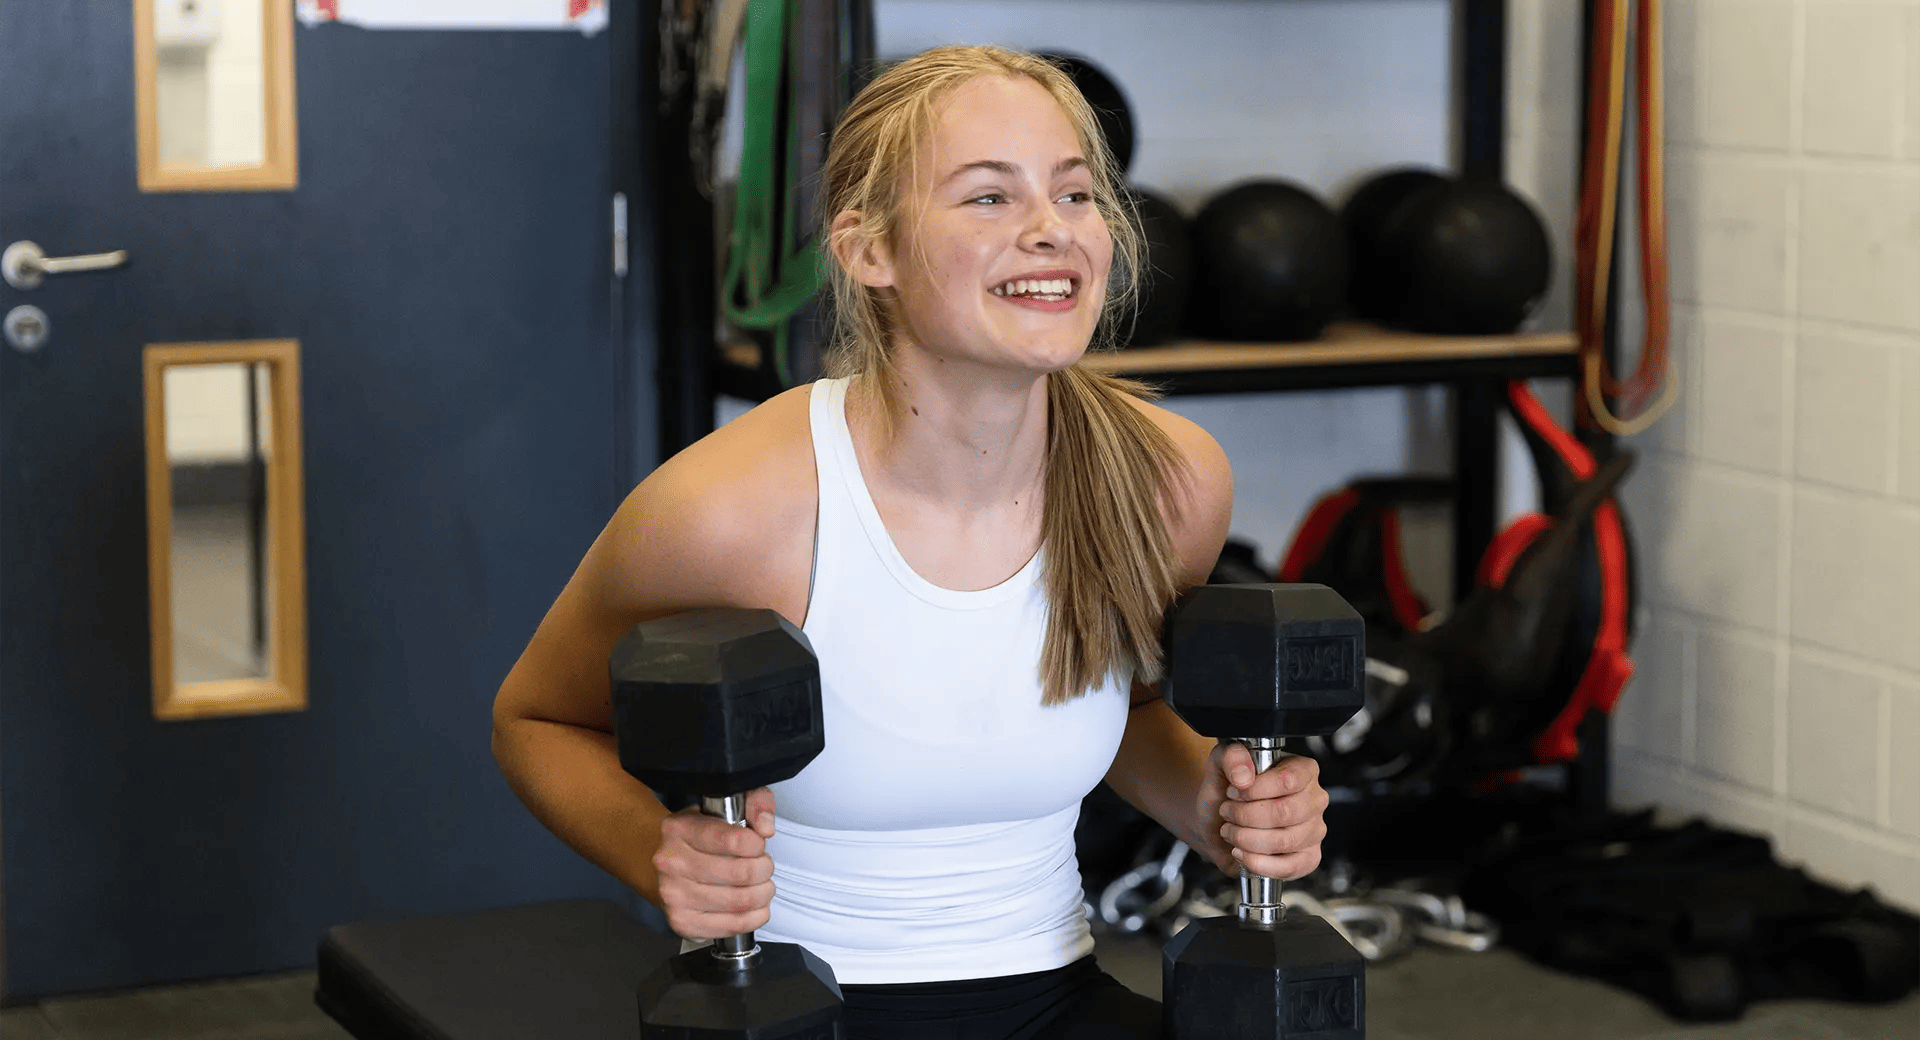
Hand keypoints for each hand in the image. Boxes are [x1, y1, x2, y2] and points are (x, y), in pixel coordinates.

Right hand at [652, 787, 777, 939]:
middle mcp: (672, 863)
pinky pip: (735, 924)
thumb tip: (765, 826)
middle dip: (764, 869)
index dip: (757, 844)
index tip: (757, 844)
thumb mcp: (723, 806)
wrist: (662, 866)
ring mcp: (674, 895)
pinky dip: (756, 915)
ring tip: (760, 884)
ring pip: (742, 900)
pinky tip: (754, 905)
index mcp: (680, 829)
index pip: (734, 840)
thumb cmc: (697, 838)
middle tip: (762, 865)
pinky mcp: (683, 922)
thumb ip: (754, 802)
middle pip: (742, 872)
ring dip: (763, 892)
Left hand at [1195, 743, 1328, 880]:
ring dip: (1246, 839)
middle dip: (1246, 816)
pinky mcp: (1309, 858)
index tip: (1232, 792)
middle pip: (1285, 813)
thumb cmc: (1227, 791)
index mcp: (1302, 770)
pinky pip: (1288, 867)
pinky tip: (1242, 853)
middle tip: (1228, 813)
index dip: (1255, 790)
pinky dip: (1257, 862)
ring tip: (1231, 831)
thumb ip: (1231, 757)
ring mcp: (1315, 830)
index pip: (1288, 780)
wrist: (1218, 822)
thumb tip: (1244, 776)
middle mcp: (1314, 799)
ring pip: (1284, 841)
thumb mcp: (1220, 764)